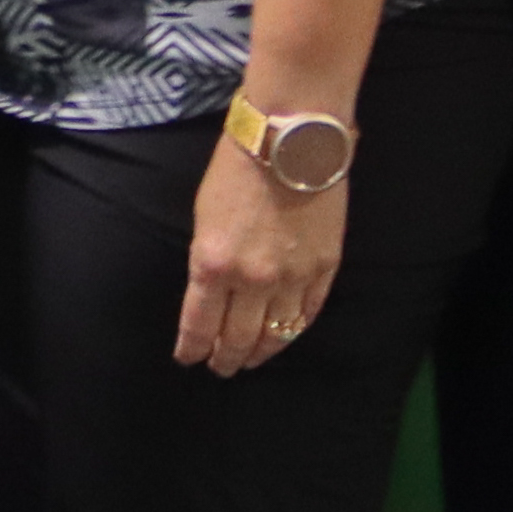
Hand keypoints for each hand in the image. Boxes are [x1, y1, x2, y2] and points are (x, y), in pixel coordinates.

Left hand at [175, 133, 348, 375]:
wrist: (289, 142)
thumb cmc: (235, 169)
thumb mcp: (203, 218)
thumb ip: (208, 260)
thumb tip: (211, 292)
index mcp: (212, 264)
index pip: (199, 323)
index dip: (192, 347)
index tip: (188, 358)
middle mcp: (252, 280)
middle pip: (237, 337)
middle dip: (225, 357)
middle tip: (220, 368)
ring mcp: (292, 278)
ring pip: (276, 333)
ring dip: (260, 353)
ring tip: (250, 362)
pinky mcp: (324, 270)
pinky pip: (308, 313)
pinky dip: (294, 330)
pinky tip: (283, 337)